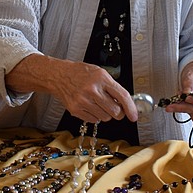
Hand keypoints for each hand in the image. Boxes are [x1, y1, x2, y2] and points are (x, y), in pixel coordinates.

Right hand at [6, 54, 138, 123]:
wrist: (59, 75)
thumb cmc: (80, 73)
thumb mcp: (99, 73)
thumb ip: (112, 86)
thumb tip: (126, 103)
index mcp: (101, 78)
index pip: (122, 96)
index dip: (131, 108)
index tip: (134, 116)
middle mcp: (92, 89)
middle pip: (115, 111)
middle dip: (118, 112)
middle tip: (115, 108)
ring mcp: (83, 101)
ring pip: (105, 118)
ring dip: (106, 114)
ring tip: (98, 104)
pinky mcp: (75, 109)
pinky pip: (94, 120)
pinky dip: (95, 116)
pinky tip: (90, 106)